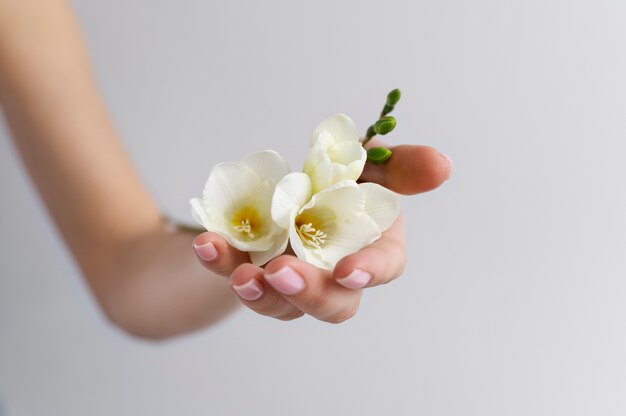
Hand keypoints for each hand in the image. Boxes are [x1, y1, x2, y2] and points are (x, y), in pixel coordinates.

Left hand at [192, 143, 451, 322]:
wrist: (282, 189)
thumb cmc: (333, 177)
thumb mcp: (363, 163)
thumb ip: (399, 166)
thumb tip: (442, 166)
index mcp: (369, 245)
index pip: (383, 266)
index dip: (371, 271)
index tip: (350, 270)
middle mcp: (334, 273)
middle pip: (335, 303)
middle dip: (312, 294)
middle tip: (284, 275)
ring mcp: (293, 282)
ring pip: (283, 305)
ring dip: (262, 293)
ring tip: (242, 273)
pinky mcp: (254, 276)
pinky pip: (240, 278)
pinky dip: (223, 263)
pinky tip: (208, 245)